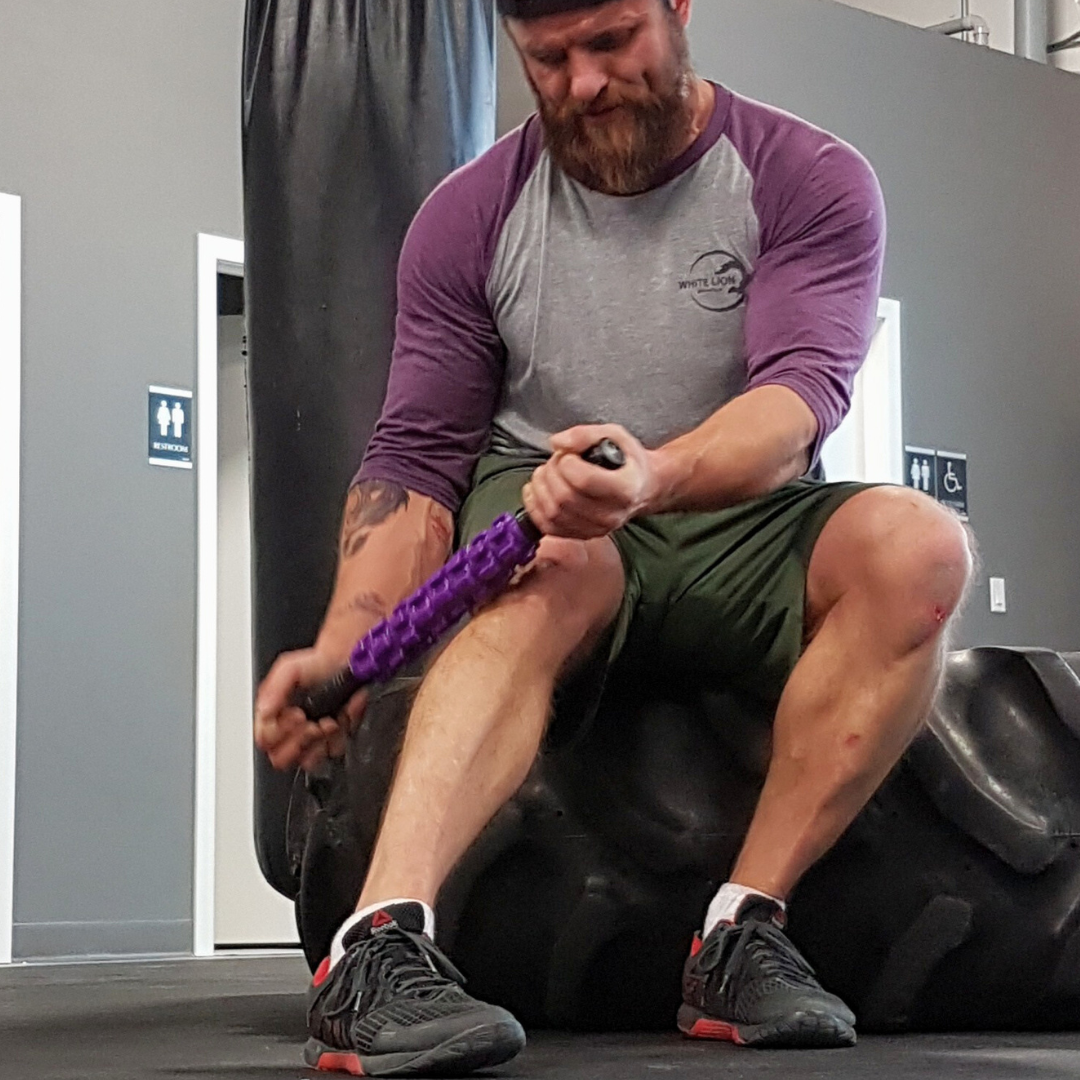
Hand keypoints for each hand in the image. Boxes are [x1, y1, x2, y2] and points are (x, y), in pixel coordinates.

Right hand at [254, 647, 367, 772]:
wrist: (347, 662)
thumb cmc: (318, 665)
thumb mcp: (289, 669)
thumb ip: (273, 689)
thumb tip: (264, 711)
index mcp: (274, 717)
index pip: (265, 740)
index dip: (278, 731)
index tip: (296, 714)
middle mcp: (290, 732)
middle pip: (282, 758)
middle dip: (299, 740)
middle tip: (310, 722)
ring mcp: (312, 739)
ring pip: (308, 760)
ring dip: (320, 741)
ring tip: (329, 721)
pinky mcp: (334, 741)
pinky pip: (334, 751)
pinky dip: (340, 736)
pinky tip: (342, 719)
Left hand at [522, 424, 657, 539]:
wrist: (639, 487)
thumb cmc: (625, 460)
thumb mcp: (613, 435)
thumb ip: (585, 434)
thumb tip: (557, 444)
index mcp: (625, 488)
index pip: (584, 480)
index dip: (567, 463)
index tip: (569, 455)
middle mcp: (613, 514)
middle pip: (565, 497)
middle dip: (552, 472)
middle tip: (558, 460)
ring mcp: (597, 529)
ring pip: (554, 513)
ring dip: (540, 487)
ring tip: (547, 472)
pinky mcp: (582, 535)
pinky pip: (548, 527)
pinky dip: (534, 506)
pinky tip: (537, 489)